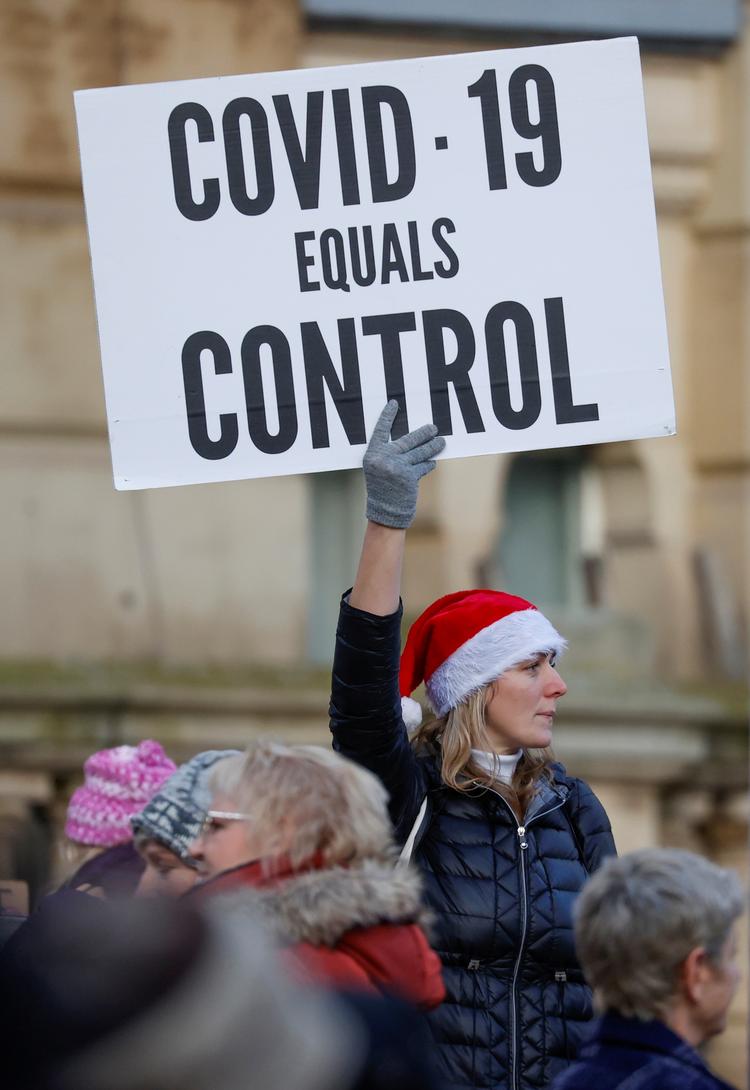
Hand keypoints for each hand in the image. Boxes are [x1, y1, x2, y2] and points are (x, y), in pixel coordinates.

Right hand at [363, 401, 445, 528]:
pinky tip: (432, 462)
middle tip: (433, 428)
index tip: (394, 404)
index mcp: (372, 454)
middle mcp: (384, 458)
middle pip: (408, 440)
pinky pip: (423, 466)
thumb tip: (410, 441)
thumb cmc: (382, 489)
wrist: (384, 511)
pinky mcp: (409, 476)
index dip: (387, 417)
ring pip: (420, 451)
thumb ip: (389, 454)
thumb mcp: (378, 469)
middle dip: (424, 433)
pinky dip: (428, 464)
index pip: (380, 430)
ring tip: (441, 441)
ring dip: (433, 446)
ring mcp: (397, 466)